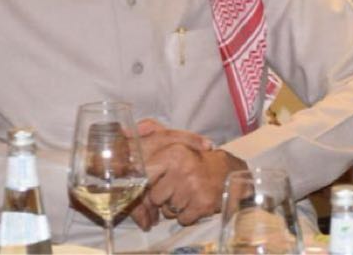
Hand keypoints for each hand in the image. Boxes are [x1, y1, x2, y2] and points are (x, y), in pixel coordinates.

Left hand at [129, 119, 245, 229]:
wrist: (229, 173)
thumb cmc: (196, 161)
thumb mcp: (176, 146)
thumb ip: (149, 138)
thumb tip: (123, 134)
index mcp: (174, 154)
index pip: (145, 176)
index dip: (147, 183)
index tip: (151, 183)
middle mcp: (183, 169)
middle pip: (155, 197)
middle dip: (163, 198)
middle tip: (175, 189)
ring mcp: (193, 188)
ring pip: (168, 211)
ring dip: (175, 207)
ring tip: (187, 194)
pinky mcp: (203, 205)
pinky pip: (183, 219)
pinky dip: (187, 216)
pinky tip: (194, 203)